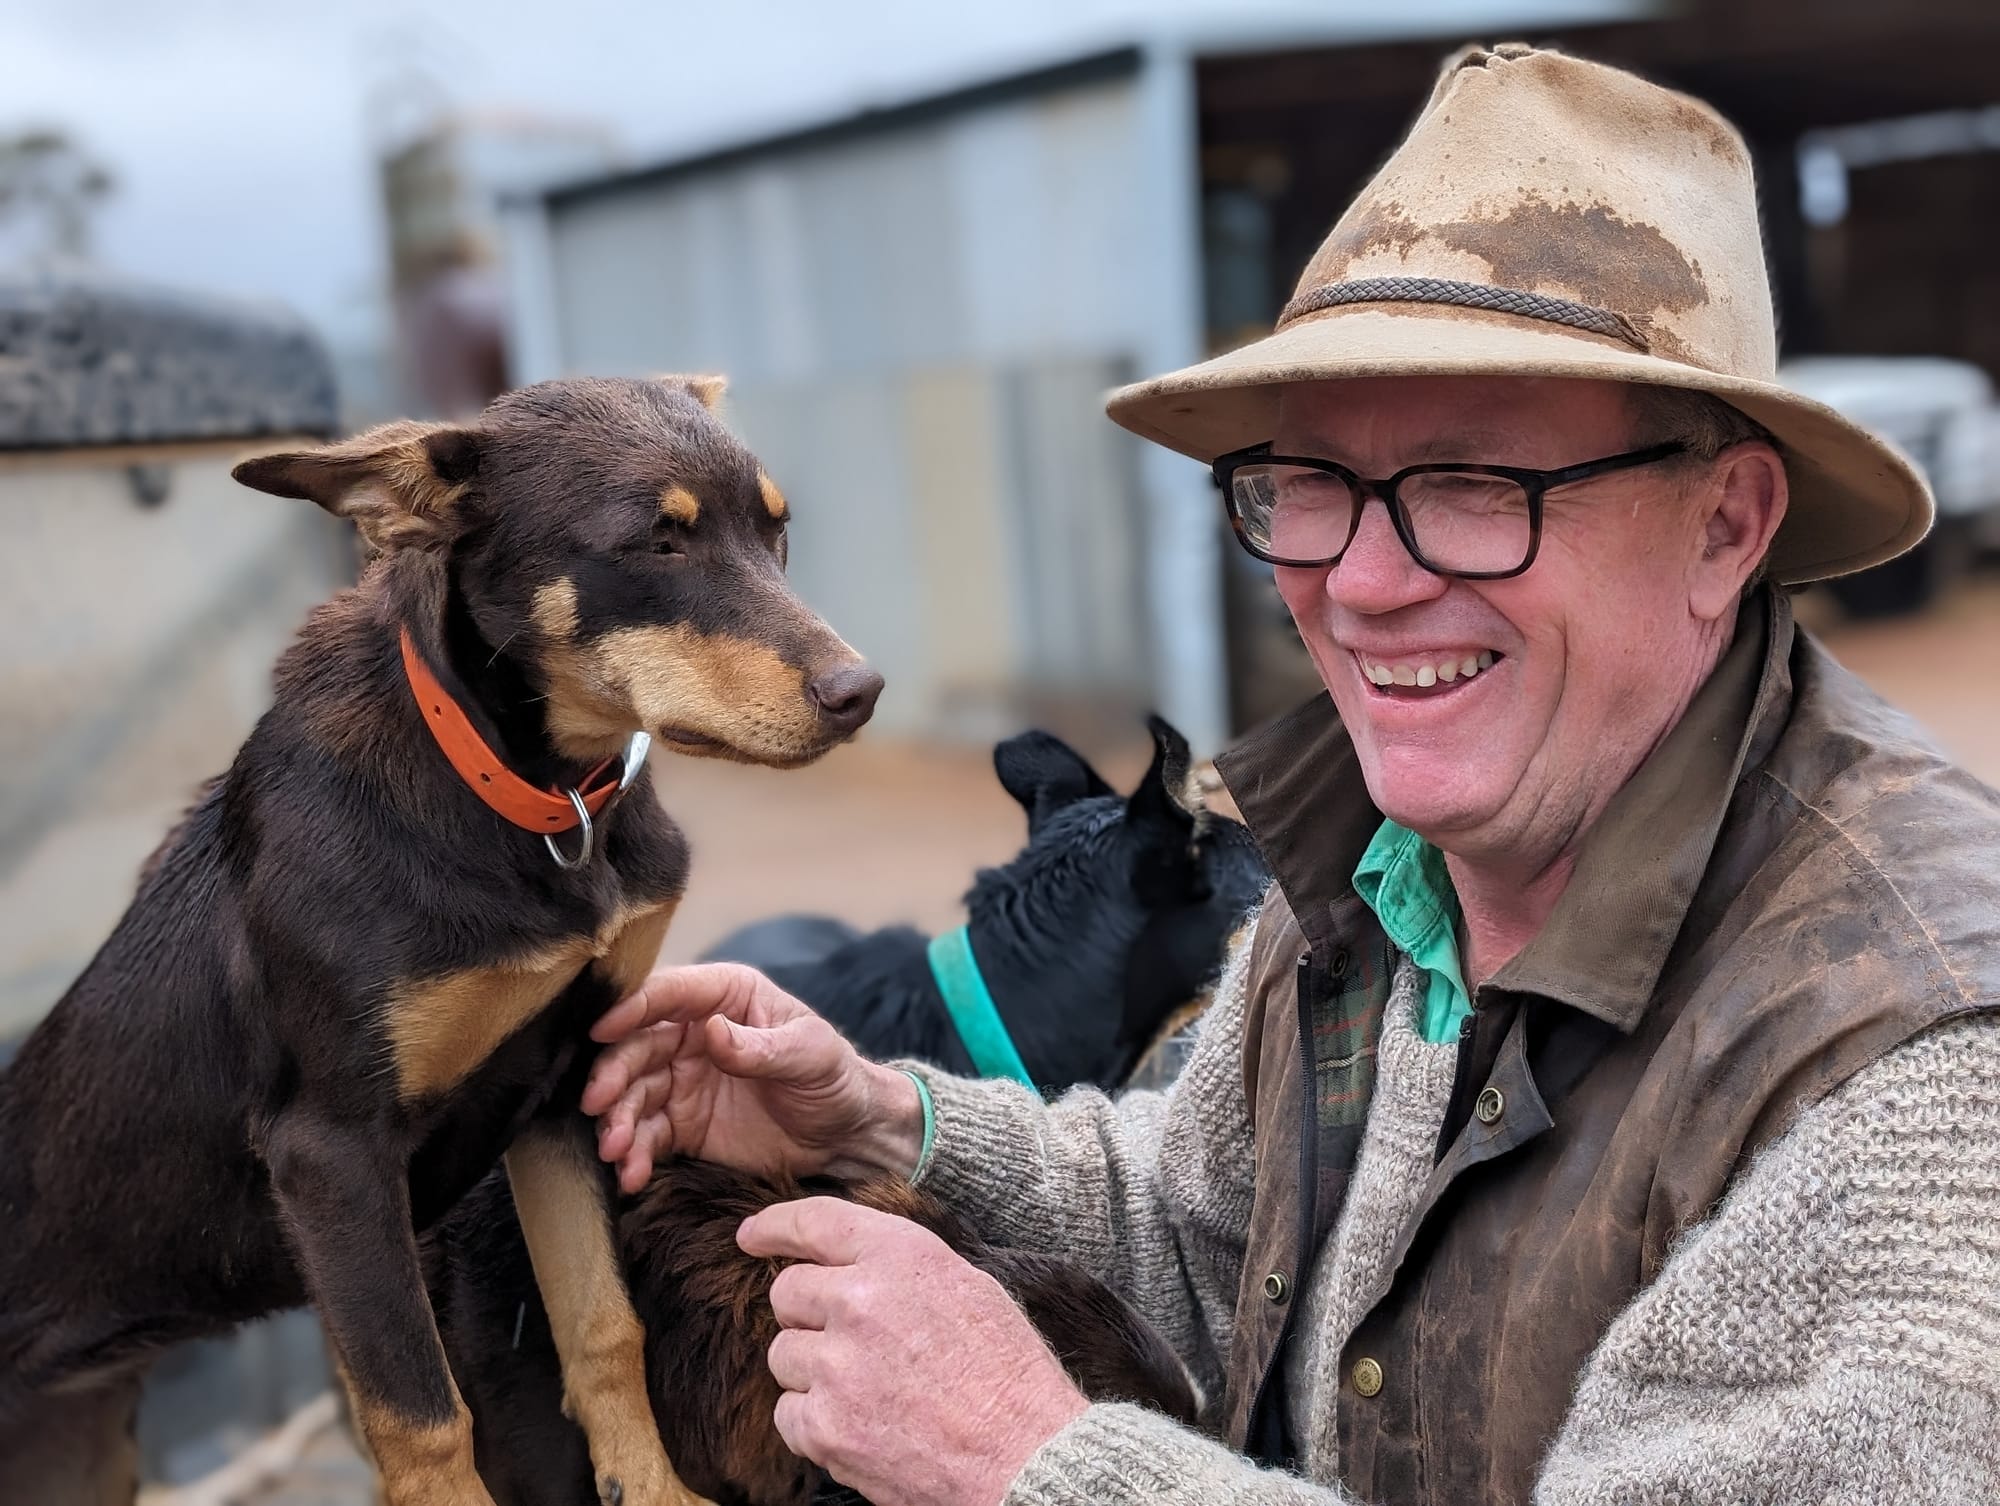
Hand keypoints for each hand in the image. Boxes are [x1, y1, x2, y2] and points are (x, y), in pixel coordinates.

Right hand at [584, 963, 923, 1192]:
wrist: (848, 1137)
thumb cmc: (835, 1078)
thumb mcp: (811, 1055)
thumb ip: (760, 1046)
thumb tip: (711, 1030)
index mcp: (727, 996)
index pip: (669, 993)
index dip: (630, 1008)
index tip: (601, 1030)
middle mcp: (695, 1031)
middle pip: (637, 1045)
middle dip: (613, 1074)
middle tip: (598, 1105)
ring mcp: (684, 1079)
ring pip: (633, 1093)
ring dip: (617, 1120)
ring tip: (614, 1150)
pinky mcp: (682, 1124)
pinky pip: (646, 1135)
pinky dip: (633, 1154)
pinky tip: (630, 1175)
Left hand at [740, 1198, 1088, 1505]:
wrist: (1026, 1457)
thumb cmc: (1008, 1375)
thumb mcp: (967, 1287)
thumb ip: (901, 1267)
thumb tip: (847, 1263)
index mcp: (901, 1256)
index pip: (815, 1222)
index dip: (774, 1227)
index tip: (751, 1237)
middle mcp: (861, 1301)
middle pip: (787, 1294)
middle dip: (808, 1316)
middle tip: (849, 1343)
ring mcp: (838, 1366)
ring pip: (784, 1355)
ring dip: (814, 1372)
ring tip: (869, 1391)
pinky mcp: (825, 1426)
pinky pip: (788, 1413)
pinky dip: (814, 1424)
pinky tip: (861, 1426)